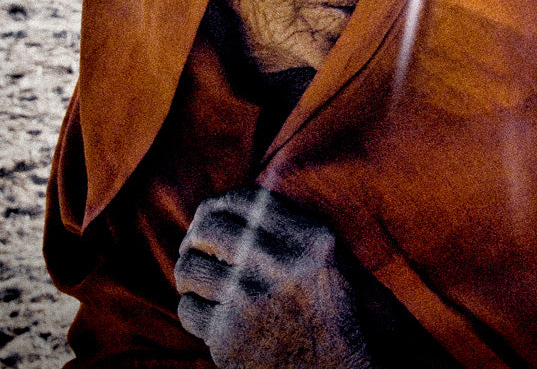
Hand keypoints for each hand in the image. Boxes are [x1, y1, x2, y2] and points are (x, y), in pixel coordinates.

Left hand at [175, 185, 371, 368]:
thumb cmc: (347, 319)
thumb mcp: (339, 262)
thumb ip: (297, 231)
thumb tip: (241, 207)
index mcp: (312, 239)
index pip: (247, 199)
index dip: (220, 205)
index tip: (210, 217)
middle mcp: (281, 263)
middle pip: (210, 228)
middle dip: (195, 237)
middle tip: (195, 250)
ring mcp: (251, 300)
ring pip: (190, 268)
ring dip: (191, 275)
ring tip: (202, 285)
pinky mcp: (230, 338)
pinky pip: (189, 310)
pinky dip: (196, 312)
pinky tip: (212, 317)